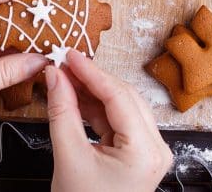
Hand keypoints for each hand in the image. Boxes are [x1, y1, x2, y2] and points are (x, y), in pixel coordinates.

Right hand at [46, 50, 172, 191]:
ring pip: (122, 107)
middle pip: (124, 98)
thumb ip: (62, 111)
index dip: (91, 72)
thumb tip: (55, 76)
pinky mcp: (140, 155)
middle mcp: (157, 149)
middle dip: (92, 80)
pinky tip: (76, 98)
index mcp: (146, 151)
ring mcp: (151, 152)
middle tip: (63, 64)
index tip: (68, 55)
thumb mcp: (68, 157)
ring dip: (93, 92)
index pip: (118, 97)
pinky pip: (119, 122)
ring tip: (65, 79)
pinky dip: (97, 110)